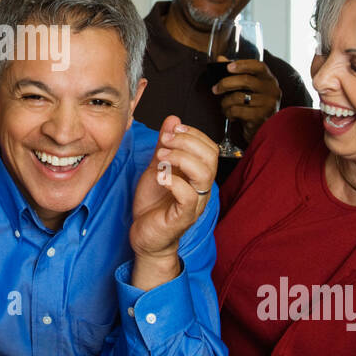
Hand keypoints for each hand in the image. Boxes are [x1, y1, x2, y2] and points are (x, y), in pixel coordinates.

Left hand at [130, 116, 216, 271]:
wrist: (145, 236)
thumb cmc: (153, 205)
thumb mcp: (156, 167)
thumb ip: (165, 146)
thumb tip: (173, 119)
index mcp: (197, 175)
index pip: (209, 148)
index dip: (193, 134)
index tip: (172, 129)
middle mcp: (201, 188)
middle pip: (211, 157)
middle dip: (187, 142)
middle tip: (165, 140)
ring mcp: (194, 203)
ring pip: (204, 174)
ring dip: (181, 158)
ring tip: (160, 157)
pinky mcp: (183, 217)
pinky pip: (188, 196)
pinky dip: (174, 182)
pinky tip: (160, 177)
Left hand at [213, 59, 280, 142]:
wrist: (264, 130)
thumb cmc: (254, 106)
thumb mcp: (248, 89)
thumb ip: (235, 72)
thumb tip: (220, 59)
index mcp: (269, 80)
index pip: (259, 66)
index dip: (243, 64)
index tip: (228, 67)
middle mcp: (272, 90)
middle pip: (245, 80)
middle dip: (225, 84)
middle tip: (215, 89)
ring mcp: (267, 104)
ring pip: (238, 97)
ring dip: (225, 102)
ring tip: (225, 107)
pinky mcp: (260, 117)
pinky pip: (236, 111)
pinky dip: (229, 113)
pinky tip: (232, 116)